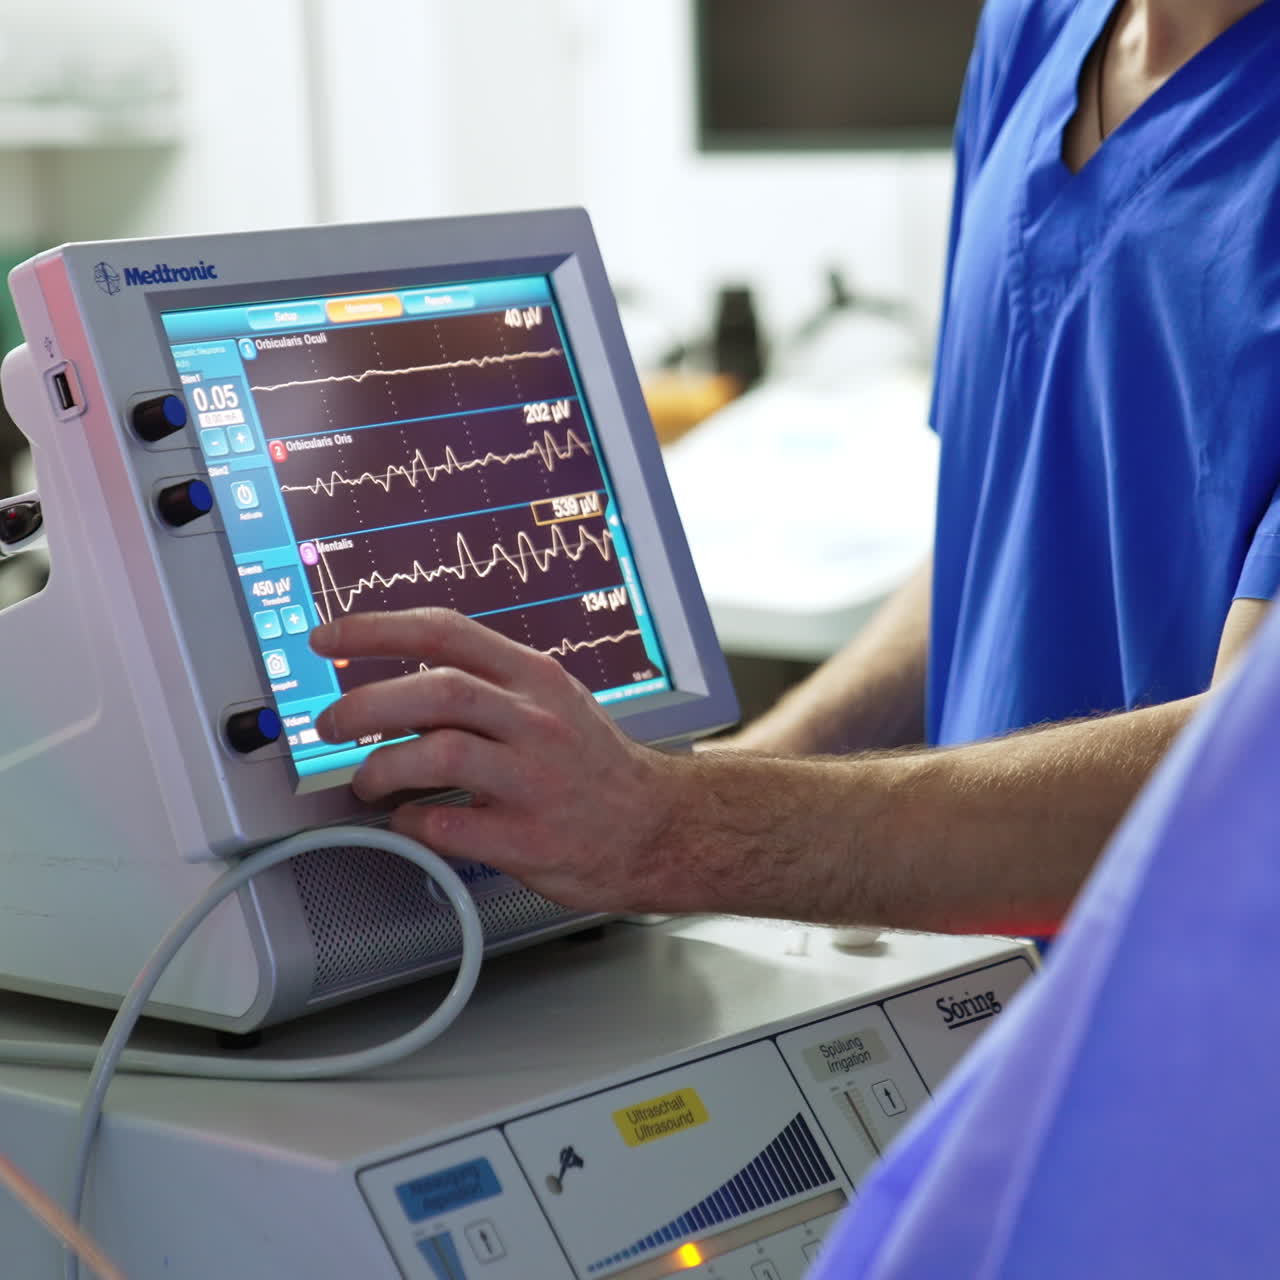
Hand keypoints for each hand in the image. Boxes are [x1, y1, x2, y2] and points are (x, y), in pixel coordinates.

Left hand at [309, 608, 691, 911]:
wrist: (658, 828)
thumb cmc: (595, 767)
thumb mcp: (552, 702)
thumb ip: (485, 688)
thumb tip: (397, 688)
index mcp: (535, 678)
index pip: (444, 631)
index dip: (375, 629)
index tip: (328, 637)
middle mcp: (536, 721)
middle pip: (434, 690)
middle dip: (363, 704)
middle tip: (330, 723)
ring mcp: (534, 779)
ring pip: (437, 753)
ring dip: (381, 767)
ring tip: (367, 780)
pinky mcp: (528, 839)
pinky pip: (445, 826)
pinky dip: (409, 823)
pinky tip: (409, 821)